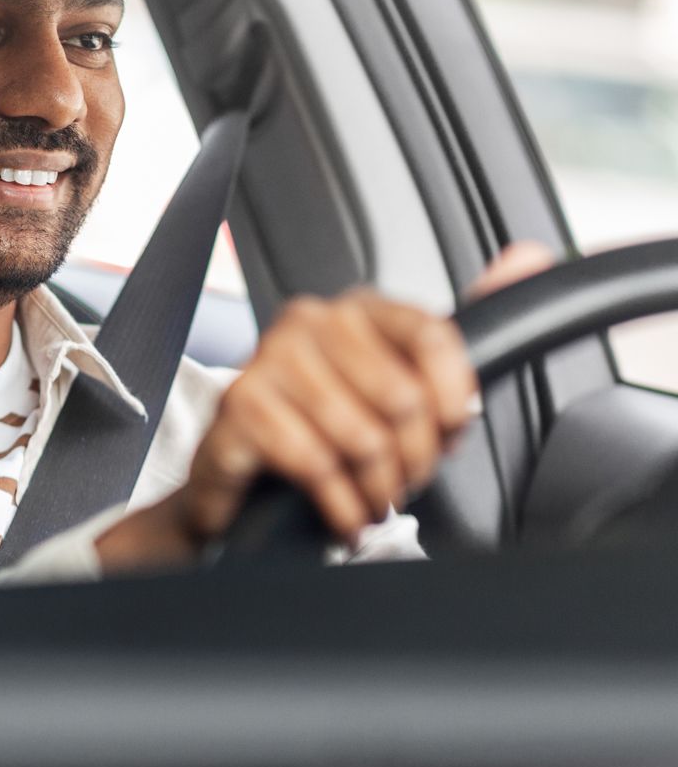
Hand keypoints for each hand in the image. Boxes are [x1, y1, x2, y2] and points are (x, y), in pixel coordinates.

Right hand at [96, 243, 554, 570]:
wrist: (243, 477)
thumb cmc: (327, 431)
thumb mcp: (401, 385)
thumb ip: (463, 331)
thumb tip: (528, 255)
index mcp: (356, 310)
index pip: (430, 335)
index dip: (453, 396)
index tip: (451, 431)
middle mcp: (309, 322)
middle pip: (400, 396)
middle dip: (413, 458)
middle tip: (403, 480)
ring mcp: (267, 359)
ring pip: (360, 436)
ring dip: (376, 487)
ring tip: (371, 498)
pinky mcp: (239, 405)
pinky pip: (314, 461)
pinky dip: (338, 502)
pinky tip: (342, 511)